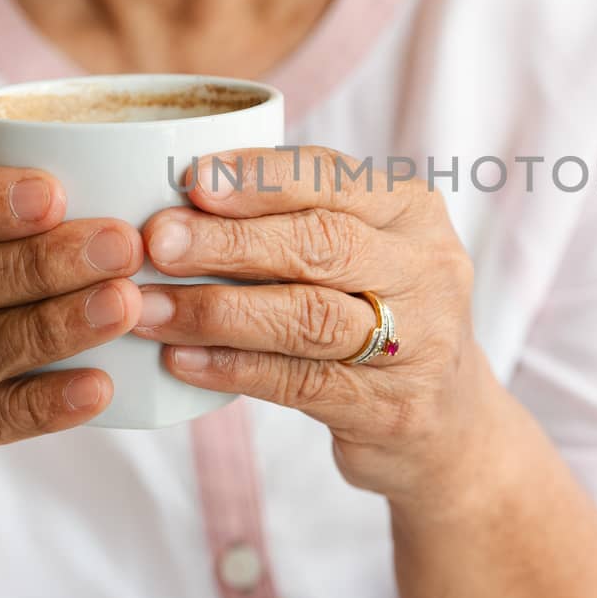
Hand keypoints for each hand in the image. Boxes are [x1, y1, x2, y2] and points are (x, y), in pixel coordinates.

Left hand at [139, 146, 499, 509]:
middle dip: (232, 241)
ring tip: (149, 306)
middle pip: (323, 245)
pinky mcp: (390, 409)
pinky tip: (181, 360)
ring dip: (219, 310)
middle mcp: (426, 270)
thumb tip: (176, 199)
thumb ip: (295, 218)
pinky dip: (234, 369)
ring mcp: (416, 343)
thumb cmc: (377, 311)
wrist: (448, 420)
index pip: (335, 179)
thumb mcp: (365, 247)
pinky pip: (300, 382)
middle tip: (159, 241)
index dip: (262, 177)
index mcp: (412, 211)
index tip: (193, 179)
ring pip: (309, 317)